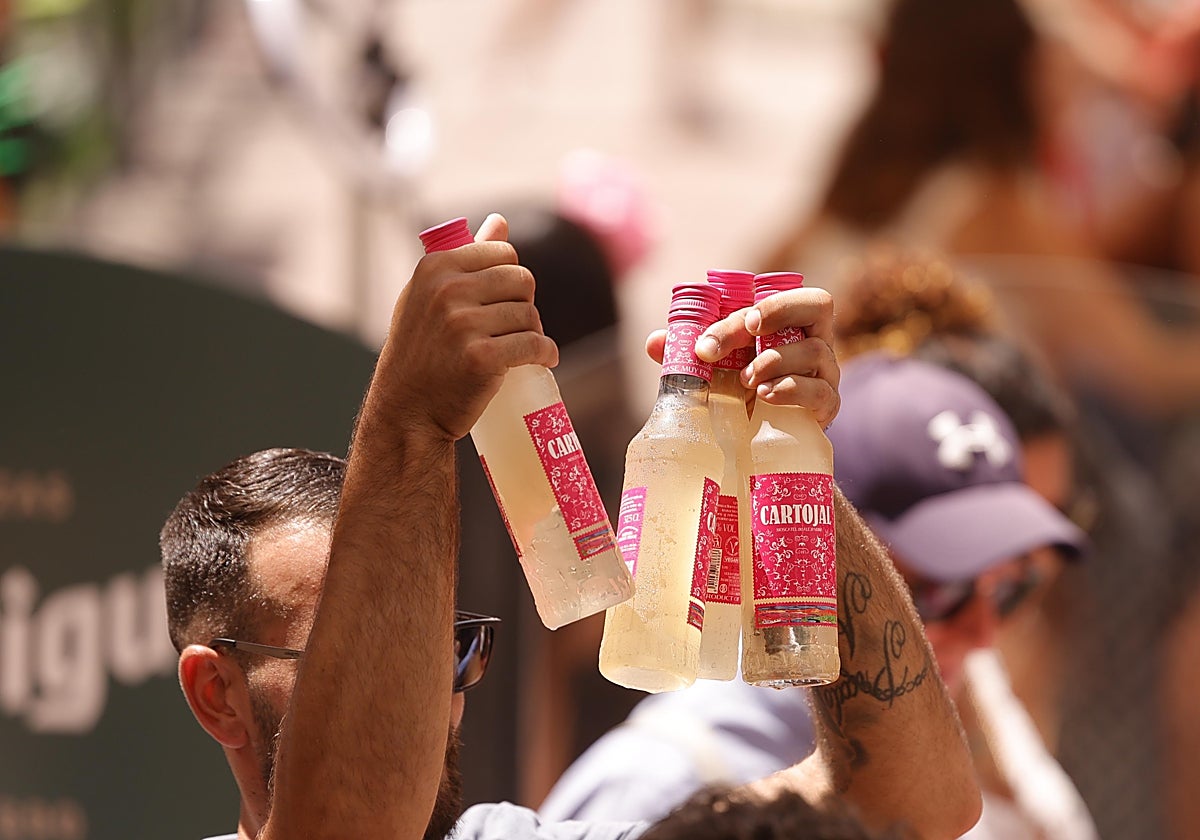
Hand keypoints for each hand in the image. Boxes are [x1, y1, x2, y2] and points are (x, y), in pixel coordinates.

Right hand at [371, 213, 559, 441]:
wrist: (407, 411)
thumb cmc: (422, 351)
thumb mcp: (429, 296)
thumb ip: (464, 258)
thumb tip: (499, 221)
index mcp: (435, 267)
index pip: (503, 253)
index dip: (512, 279)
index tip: (505, 302)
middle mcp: (446, 291)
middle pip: (522, 281)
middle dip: (525, 304)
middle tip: (515, 328)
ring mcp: (462, 325)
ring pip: (530, 315)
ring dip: (534, 333)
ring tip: (519, 349)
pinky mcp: (481, 358)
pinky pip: (534, 345)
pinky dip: (546, 353)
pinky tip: (544, 360)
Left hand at [646, 287, 839, 426]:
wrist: (757, 444)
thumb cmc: (737, 393)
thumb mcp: (711, 370)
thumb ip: (686, 353)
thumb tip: (655, 342)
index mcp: (786, 323)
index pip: (784, 298)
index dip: (765, 304)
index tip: (742, 320)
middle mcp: (813, 340)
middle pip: (818, 304)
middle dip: (781, 311)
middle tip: (750, 329)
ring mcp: (824, 373)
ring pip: (814, 351)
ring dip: (776, 361)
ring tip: (746, 379)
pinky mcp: (827, 406)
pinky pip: (820, 392)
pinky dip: (792, 391)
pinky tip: (766, 397)